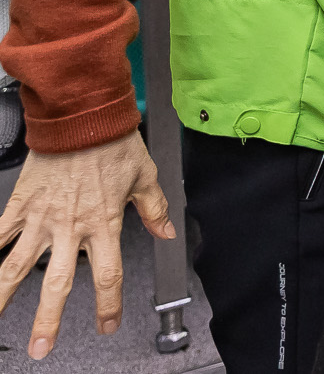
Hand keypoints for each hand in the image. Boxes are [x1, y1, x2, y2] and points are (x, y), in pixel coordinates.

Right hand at [0, 131, 175, 358]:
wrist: (81, 116)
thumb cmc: (113, 142)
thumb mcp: (145, 176)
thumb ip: (154, 209)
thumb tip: (166, 233)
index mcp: (105, 223)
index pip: (108, 275)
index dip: (109, 305)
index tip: (107, 325)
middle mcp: (70, 227)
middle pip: (58, 283)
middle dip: (48, 320)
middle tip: (41, 347)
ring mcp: (40, 218)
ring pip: (17, 267)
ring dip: (3, 298)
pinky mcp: (19, 204)